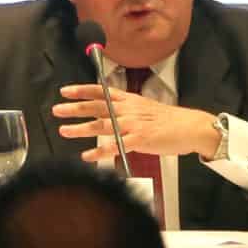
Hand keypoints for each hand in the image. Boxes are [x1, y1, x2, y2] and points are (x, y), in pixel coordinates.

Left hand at [51, 86, 219, 162]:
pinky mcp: (140, 139)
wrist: (190, 127)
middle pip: (97, 106)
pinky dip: (100, 151)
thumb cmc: (168, 120)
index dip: (82, 90)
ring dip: (81, 128)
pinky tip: (87, 156)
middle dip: (75, 108)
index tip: (65, 91)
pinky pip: (116, 146)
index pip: (101, 91)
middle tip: (57, 110)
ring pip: (102, 125)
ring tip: (64, 130)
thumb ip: (125, 109)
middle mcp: (128, 109)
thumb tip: (107, 113)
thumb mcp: (144, 107)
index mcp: (129, 100)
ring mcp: (133, 124)